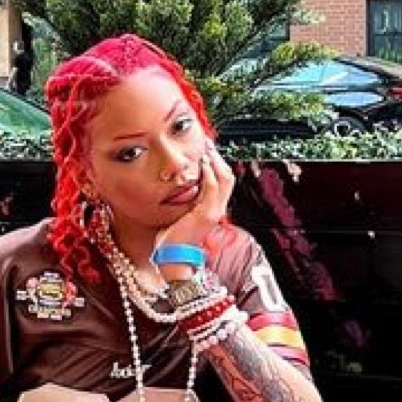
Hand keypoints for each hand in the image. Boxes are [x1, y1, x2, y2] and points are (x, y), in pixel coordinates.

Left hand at [154, 138, 232, 265]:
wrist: (173, 258)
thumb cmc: (173, 240)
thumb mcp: (181, 215)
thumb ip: (184, 201)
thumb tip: (176, 187)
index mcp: (212, 208)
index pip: (222, 180)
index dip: (216, 163)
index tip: (206, 149)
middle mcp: (217, 209)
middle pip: (227, 176)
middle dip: (218, 157)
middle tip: (207, 143)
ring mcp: (214, 211)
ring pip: (224, 179)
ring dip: (215, 161)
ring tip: (206, 149)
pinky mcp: (207, 214)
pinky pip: (214, 188)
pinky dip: (210, 174)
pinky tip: (203, 163)